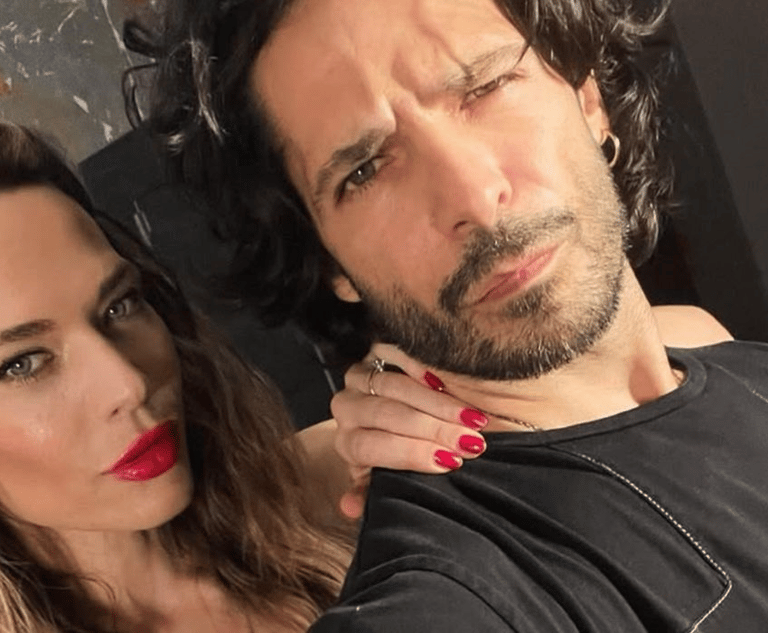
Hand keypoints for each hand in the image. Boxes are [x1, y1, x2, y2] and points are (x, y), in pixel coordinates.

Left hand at [332, 344, 488, 518]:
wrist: (392, 417)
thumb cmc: (397, 453)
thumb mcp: (386, 476)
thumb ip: (372, 491)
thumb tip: (350, 509)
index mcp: (348, 443)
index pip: (370, 447)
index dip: (410, 454)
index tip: (450, 462)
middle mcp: (347, 407)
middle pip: (386, 415)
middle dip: (433, 430)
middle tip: (472, 441)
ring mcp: (359, 377)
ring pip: (394, 386)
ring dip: (437, 404)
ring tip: (472, 418)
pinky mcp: (374, 353)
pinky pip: (393, 355)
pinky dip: (421, 368)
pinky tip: (447, 381)